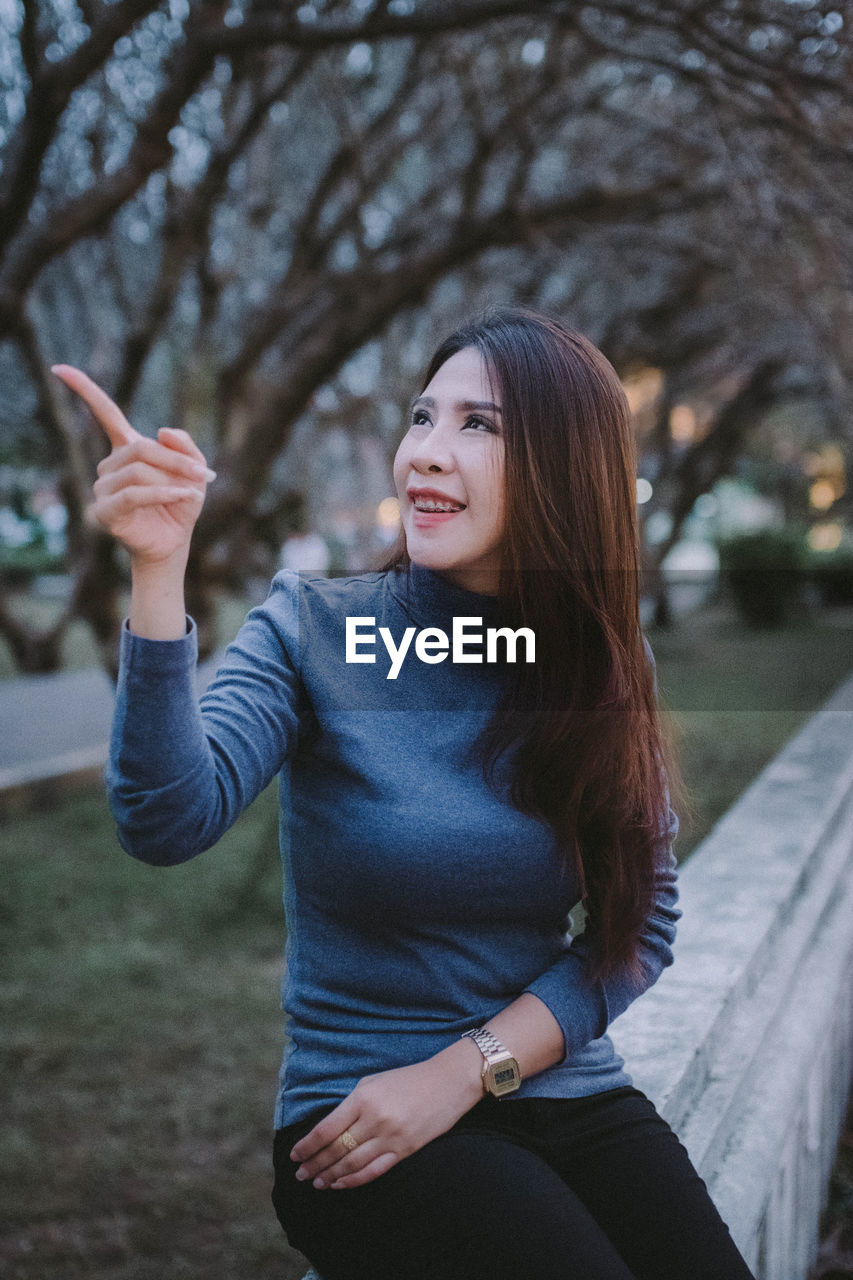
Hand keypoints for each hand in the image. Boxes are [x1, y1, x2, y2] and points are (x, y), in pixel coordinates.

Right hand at [51, 364, 215, 566]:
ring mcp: (103, 488)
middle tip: (201, 475)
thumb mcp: (194, 470)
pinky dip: (161, 493)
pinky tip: (183, 496)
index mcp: (127, 448)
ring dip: (170, 480)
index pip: (104, 413)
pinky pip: (132, 494)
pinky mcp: (105, 511)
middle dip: (173, 460)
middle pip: (140, 447)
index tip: (61, 368)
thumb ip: (185, 447)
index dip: (84, 390)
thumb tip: (161, 430)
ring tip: (191, 492)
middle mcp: (110, 465)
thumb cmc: (181, 504)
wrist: (175, 542)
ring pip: (137, 471)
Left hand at [289, 1053, 482, 1190]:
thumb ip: (352, 1103)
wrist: (449, 1082)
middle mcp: (374, 1119)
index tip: (294, 1155)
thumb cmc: (408, 1078)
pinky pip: (374, 1171)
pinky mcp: (405, 1150)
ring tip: (316, 1182)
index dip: (307, 1146)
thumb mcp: (374, 1081)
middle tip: (300, 1174)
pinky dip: (354, 1181)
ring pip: (352, 1164)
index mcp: (362, 1098)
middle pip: (336, 1150)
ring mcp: (390, 1137)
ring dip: (330, 1176)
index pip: (326, 1129)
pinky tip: (340, 1184)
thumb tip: (330, 1128)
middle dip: (314, 1164)